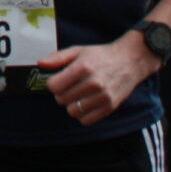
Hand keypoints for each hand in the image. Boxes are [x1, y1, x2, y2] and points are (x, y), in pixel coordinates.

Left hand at [39, 34, 156, 124]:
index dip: (53, 84)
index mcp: (83, 67)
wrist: (130, 61)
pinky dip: (83, 114)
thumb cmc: (101, 55)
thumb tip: (40, 64)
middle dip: (62, 94)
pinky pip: (86, 120)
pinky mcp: (110, 107)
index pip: (54, 86)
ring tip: (78, 95)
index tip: (59, 80)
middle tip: (70, 87)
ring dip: (72, 105)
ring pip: (73, 111)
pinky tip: (86, 104)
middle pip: (61, 99)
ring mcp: (102, 96)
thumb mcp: (78, 51)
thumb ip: (58, 57)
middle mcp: (93, 83)